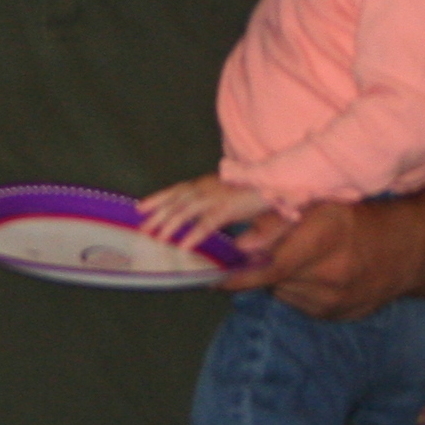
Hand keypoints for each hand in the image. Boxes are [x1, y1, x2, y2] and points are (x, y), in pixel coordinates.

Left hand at [140, 175, 272, 250]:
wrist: (284, 179)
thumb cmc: (266, 191)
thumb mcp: (243, 205)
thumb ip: (227, 217)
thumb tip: (233, 243)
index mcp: (210, 184)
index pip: (178, 190)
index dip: (158, 198)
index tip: (140, 208)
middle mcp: (209, 187)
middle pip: (177, 199)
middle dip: (158, 213)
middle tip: (141, 228)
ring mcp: (218, 195)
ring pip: (187, 209)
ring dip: (170, 224)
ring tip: (158, 239)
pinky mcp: (230, 206)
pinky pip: (208, 222)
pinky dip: (194, 234)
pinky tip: (184, 246)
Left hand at [220, 200, 422, 319]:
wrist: (411, 249)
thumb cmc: (362, 217)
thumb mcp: (324, 204)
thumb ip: (278, 222)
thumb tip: (239, 245)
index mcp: (326, 237)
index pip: (269, 266)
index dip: (238, 273)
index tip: (216, 273)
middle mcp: (330, 274)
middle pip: (272, 279)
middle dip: (258, 268)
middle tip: (255, 254)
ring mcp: (334, 301)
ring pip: (283, 292)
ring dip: (279, 279)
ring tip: (300, 257)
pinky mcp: (337, 316)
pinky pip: (300, 304)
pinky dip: (297, 289)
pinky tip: (315, 273)